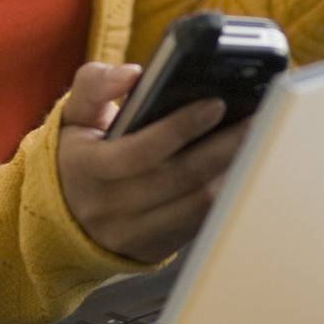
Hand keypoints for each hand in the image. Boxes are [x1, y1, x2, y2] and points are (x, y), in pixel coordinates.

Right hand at [57, 62, 249, 263]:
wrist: (64, 217)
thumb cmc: (78, 155)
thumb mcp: (74, 116)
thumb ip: (95, 85)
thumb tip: (132, 74)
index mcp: (87, 169)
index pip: (141, 150)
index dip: (181, 127)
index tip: (216, 103)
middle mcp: (110, 207)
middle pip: (180, 177)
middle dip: (224, 147)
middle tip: (256, 119)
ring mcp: (134, 233)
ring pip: (196, 204)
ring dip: (232, 172)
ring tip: (259, 141)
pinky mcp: (156, 249)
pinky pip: (200, 224)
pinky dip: (225, 196)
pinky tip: (243, 169)